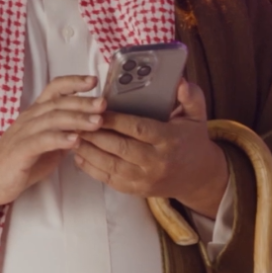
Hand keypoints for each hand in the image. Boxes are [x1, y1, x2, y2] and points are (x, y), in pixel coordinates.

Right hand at [0, 75, 105, 215]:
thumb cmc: (19, 163)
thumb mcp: (47, 145)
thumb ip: (64, 134)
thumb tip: (88, 127)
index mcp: (35, 113)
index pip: (54, 89)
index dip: (73, 82)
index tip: (93, 81)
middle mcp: (29, 119)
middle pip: (58, 103)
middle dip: (83, 102)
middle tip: (103, 104)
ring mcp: (23, 133)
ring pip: (52, 119)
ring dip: (77, 119)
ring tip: (97, 122)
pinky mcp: (20, 151)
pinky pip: (41, 141)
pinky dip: (59, 139)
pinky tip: (75, 140)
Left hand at [74, 78, 228, 217]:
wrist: (199, 177)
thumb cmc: (192, 140)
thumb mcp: (197, 116)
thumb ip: (191, 97)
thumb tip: (181, 82)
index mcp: (169, 140)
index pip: (138, 128)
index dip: (115, 120)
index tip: (96, 110)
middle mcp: (156, 161)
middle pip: (120, 148)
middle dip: (95, 135)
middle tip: (76, 122)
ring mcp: (145, 179)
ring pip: (111, 165)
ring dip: (89, 152)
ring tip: (72, 137)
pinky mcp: (136, 190)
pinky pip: (110, 180)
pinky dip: (92, 169)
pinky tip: (79, 155)